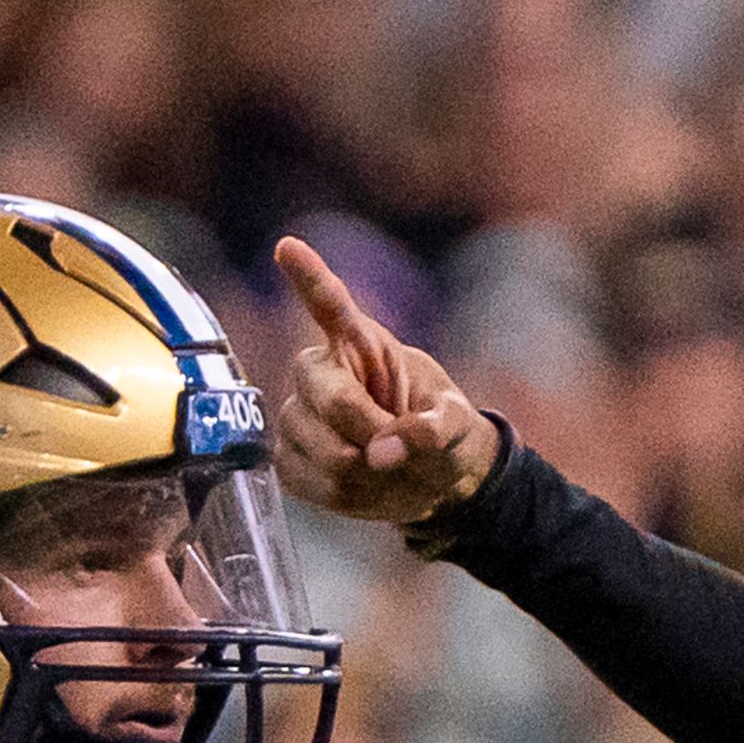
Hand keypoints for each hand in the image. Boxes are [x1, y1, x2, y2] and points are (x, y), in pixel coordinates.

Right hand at [271, 235, 503, 524]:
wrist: (426, 475)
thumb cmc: (441, 432)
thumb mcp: (456, 426)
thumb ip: (432, 432)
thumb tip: (382, 453)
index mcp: (360, 343)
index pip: (330, 305)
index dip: (309, 277)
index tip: (289, 248)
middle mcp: (317, 370)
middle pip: (331, 401)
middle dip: (372, 435)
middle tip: (398, 449)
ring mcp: (296, 412)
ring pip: (317, 449)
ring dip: (362, 473)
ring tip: (385, 466)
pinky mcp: (287, 453)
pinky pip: (303, 479)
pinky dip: (340, 494)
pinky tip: (361, 484)